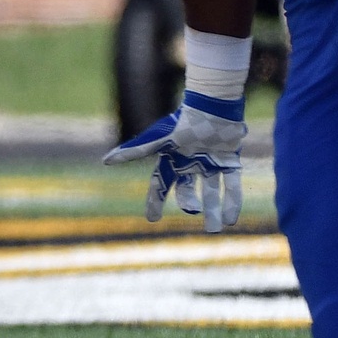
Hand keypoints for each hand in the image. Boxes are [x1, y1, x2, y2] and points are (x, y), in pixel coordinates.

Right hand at [104, 98, 244, 231]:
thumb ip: (133, 152)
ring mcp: (211, 162)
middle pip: (187, 189)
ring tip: (216, 229)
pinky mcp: (229, 161)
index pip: (161, 183)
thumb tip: (106, 161)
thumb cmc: (181, 123)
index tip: (152, 219)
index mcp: (172, 158)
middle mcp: (191, 162)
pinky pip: (231, 185)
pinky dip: (232, 201)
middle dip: (189, 203)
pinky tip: (231, 218)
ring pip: (211, 191)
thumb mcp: (155, 140)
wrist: (211, 108)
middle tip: (192, 212)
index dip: (156, 200)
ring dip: (214, 209)